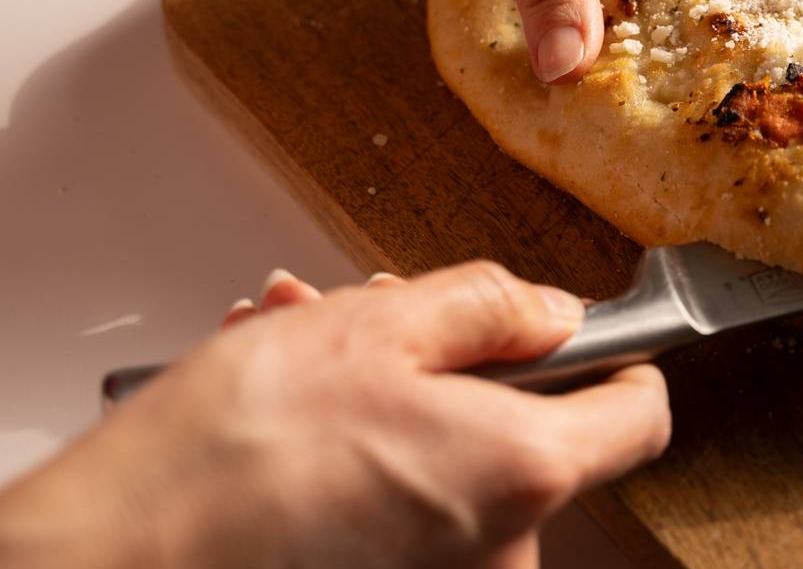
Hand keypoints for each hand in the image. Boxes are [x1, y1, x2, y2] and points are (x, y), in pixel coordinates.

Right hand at [0, 264, 666, 567]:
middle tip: (373, 316)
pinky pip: (409, 509)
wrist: (114, 561)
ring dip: (389, 398)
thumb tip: (551, 313)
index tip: (581, 335)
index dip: (618, 359)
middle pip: (524, 429)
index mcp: (524, 470)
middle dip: (452, 361)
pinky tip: (293, 414)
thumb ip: (490, 308)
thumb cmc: (234, 453)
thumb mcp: (376, 325)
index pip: (639, 415)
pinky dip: (366, 457)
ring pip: (450, 462)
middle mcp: (502, 549)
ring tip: (300, 347)